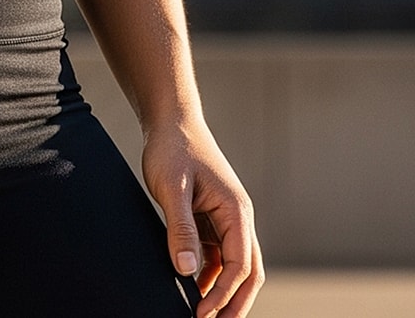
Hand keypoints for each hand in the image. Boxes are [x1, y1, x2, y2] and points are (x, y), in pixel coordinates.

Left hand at [141, 119, 264, 317]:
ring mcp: (226, 217)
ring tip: (202, 312)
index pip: (240, 266)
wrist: (171, 120)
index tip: (201, 314)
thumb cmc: (174, 147)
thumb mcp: (172, 188)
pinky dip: (209, 272)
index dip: (223, 295)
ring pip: (233, 264)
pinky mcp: (212, 216)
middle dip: (234, 302)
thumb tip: (187, 270)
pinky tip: (192, 284)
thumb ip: (181, 228)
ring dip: (222, 290)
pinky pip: (218, 252)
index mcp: (237, 212)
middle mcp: (238, 218)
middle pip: (248, 272)